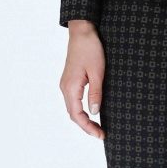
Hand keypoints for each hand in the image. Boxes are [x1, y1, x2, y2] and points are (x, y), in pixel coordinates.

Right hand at [60, 20, 106, 139]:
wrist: (82, 32)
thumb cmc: (90, 49)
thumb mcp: (97, 72)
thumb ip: (95, 93)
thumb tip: (94, 113)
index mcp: (71, 87)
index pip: (77, 115)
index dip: (88, 128)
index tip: (100, 135)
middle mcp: (65, 88)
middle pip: (73, 115)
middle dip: (86, 127)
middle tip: (101, 134)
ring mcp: (66, 84)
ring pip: (73, 108)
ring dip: (83, 120)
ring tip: (97, 127)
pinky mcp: (70, 80)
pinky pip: (73, 101)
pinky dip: (81, 110)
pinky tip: (91, 113)